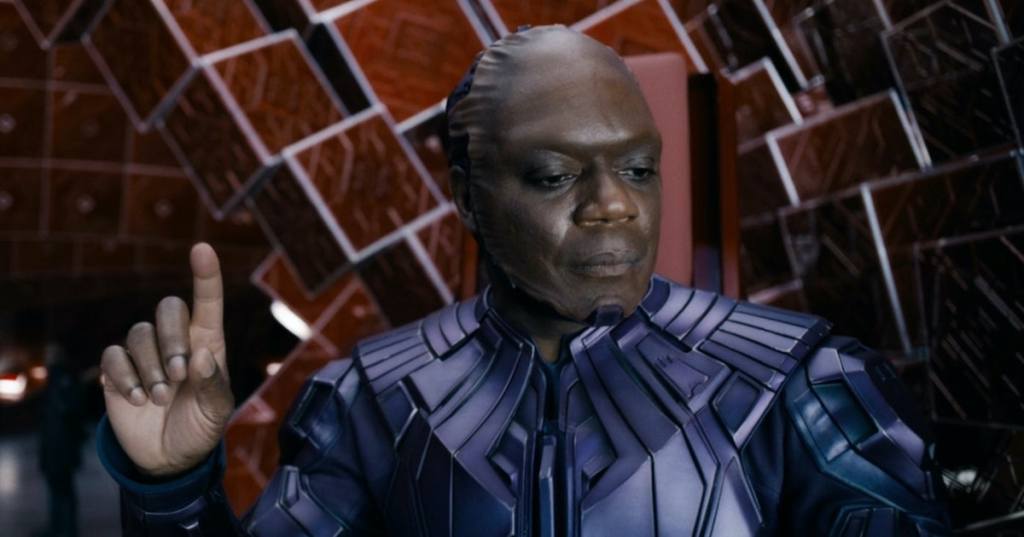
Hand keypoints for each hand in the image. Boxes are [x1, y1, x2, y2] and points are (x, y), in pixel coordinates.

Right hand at [101, 243, 234, 475]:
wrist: (169, 458)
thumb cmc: (200, 427)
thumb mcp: (217, 413)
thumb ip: (213, 386)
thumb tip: (201, 356)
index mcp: (207, 343)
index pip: (207, 302)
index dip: (205, 275)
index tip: (202, 248)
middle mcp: (175, 342)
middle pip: (168, 308)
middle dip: (172, 339)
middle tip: (179, 376)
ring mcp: (144, 355)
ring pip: (139, 333)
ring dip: (150, 366)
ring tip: (159, 398)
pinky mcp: (118, 372)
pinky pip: (113, 356)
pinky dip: (125, 377)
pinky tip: (138, 400)